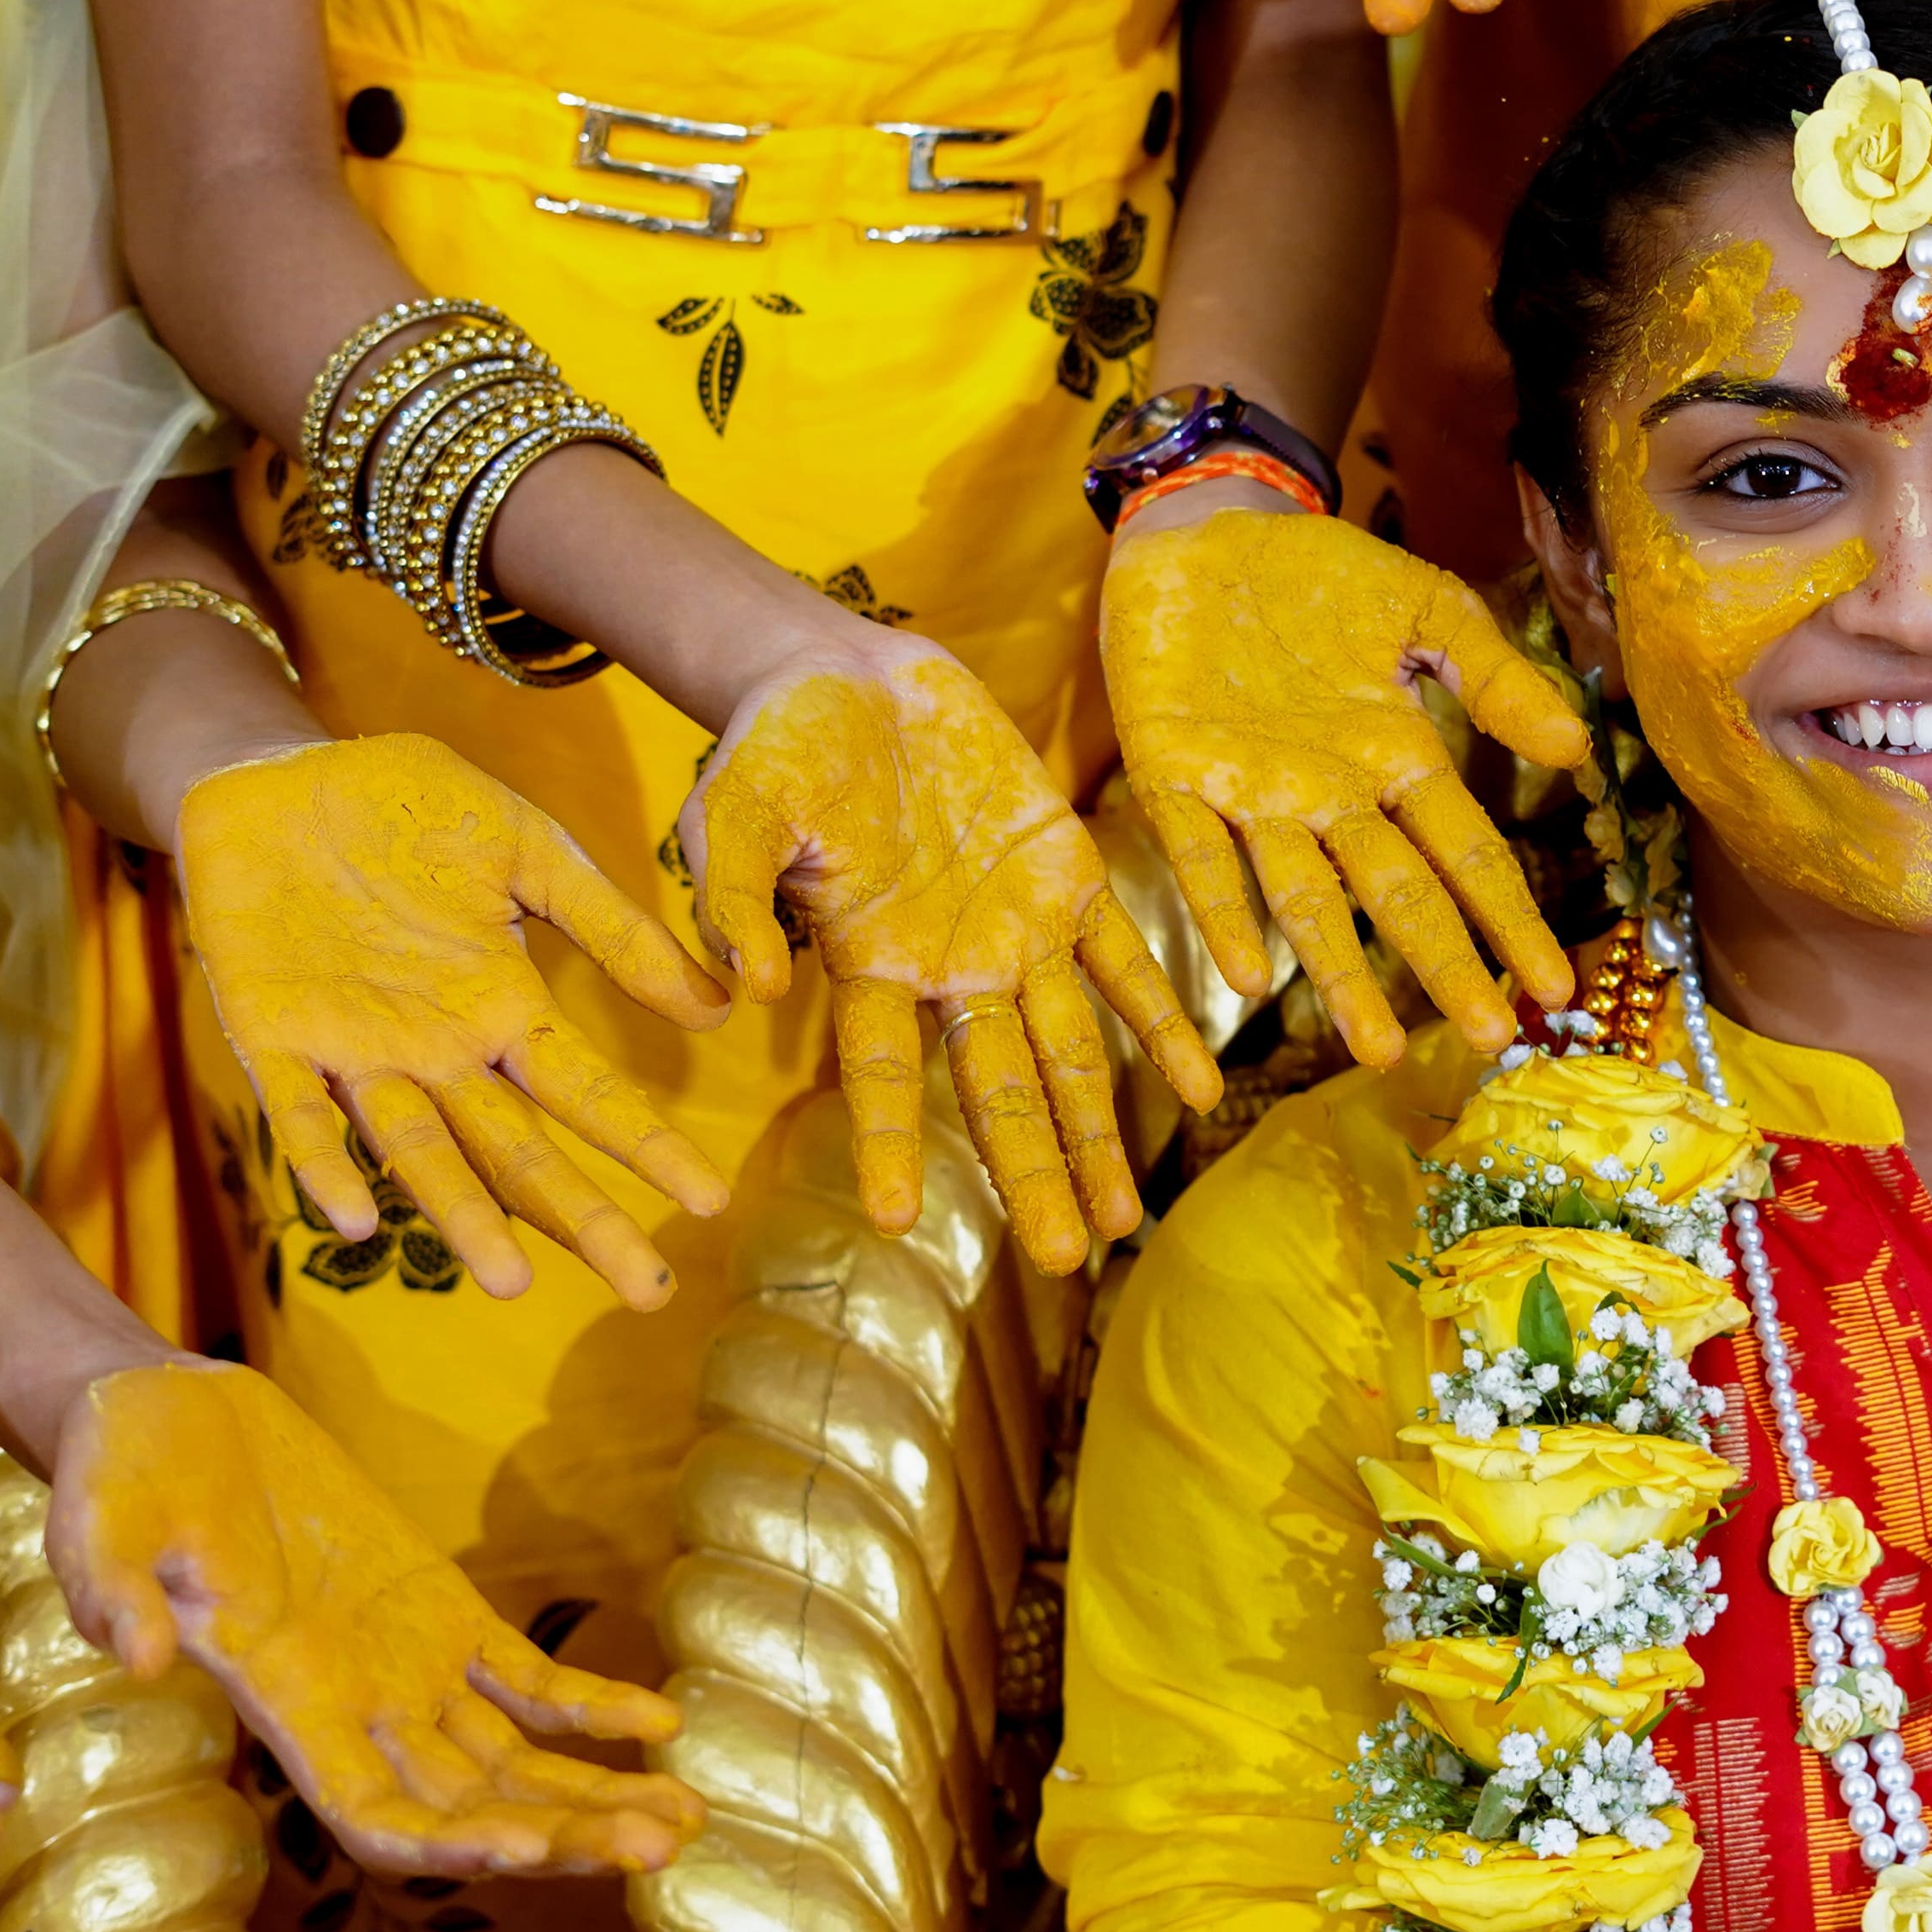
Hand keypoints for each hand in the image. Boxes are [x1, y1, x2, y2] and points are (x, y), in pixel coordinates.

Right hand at [47, 1358, 699, 1876]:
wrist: (161, 1415)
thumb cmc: (117, 1471)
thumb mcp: (95, 1518)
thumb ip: (111, 1590)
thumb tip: (139, 1656)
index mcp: (283, 1703)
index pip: (374, 1815)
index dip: (449, 1843)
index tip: (529, 1848)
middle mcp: (352, 1706)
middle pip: (470, 1807)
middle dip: (561, 1835)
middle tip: (659, 1849)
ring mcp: (400, 1662)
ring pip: (511, 1760)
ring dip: (593, 1794)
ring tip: (685, 1820)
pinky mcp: (435, 1606)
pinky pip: (524, 1680)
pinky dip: (590, 1706)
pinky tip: (662, 1726)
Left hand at [176, 734, 732, 1309]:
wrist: (275, 774)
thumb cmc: (404, 806)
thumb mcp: (526, 848)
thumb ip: (608, 926)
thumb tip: (716, 1006)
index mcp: (501, 1004)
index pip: (588, 1093)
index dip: (646, 1147)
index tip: (709, 1205)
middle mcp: (438, 1048)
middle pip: (519, 1150)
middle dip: (584, 1219)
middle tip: (648, 1291)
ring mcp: (354, 1050)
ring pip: (421, 1151)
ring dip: (463, 1216)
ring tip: (513, 1283)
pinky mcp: (269, 1035)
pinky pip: (301, 1114)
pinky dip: (327, 1167)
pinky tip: (355, 1220)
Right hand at [684, 639, 1218, 1275]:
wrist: (851, 673)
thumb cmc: (775, 749)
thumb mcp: (731, 815)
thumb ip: (734, 900)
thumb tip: (755, 989)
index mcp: (868, 966)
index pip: (882, 1074)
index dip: (887, 1144)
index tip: (891, 1222)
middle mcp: (950, 971)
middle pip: (997, 1092)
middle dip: (1032, 1172)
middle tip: (1064, 1258)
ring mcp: (1016, 930)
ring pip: (1069, 1051)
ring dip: (1099, 1133)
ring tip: (1125, 1219)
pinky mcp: (1069, 878)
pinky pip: (1126, 961)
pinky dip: (1163, 1021)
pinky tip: (1200, 1090)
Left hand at [1102, 508, 1591, 1070]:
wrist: (1206, 523)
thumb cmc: (1320, 569)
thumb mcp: (1427, 607)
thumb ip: (1496, 676)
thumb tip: (1576, 750)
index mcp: (1396, 758)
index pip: (1467, 854)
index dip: (1509, 919)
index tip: (1553, 987)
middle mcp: (1331, 796)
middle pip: (1398, 894)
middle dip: (1443, 966)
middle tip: (1486, 1040)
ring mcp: (1252, 794)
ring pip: (1306, 899)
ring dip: (1340, 975)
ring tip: (1376, 1049)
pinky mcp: (1173, 774)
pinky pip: (1201, 857)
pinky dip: (1226, 914)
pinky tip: (1250, 976)